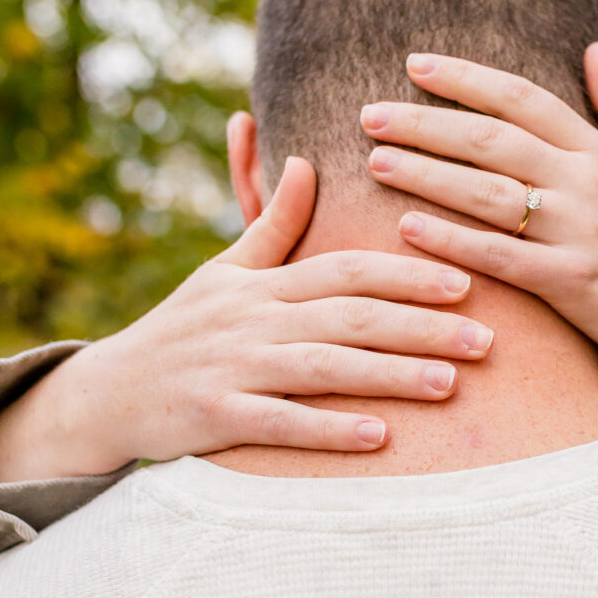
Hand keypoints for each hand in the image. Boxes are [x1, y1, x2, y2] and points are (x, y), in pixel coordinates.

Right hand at [0, 157, 493, 482]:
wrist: (110, 392)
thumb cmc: (183, 330)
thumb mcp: (225, 271)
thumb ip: (273, 223)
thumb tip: (305, 160)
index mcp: (264, 284)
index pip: (346, 269)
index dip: (406, 273)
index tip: (466, 280)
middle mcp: (254, 320)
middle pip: (350, 316)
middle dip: (421, 325)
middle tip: (486, 338)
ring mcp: (235, 367)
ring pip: (325, 367)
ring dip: (390, 375)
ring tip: (450, 383)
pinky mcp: (218, 417)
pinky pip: (281, 422)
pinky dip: (329, 428)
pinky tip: (378, 437)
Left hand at [360, 44, 597, 392]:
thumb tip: (594, 48)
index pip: (523, 98)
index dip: (467, 78)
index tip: (414, 64)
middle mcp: (587, 182)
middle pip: (493, 140)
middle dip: (426, 123)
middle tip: (369, 114)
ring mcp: (578, 231)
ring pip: (489, 193)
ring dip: (427, 175)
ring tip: (376, 161)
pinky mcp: (569, 281)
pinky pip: (500, 256)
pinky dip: (452, 240)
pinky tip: (407, 228)